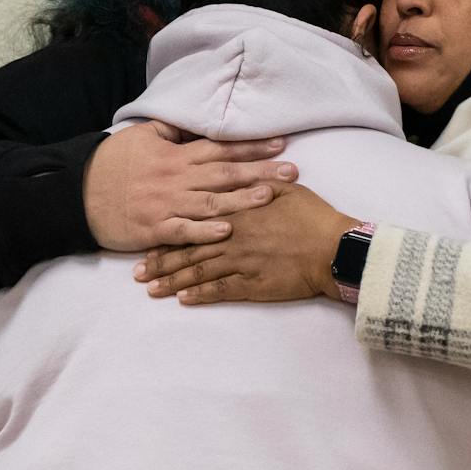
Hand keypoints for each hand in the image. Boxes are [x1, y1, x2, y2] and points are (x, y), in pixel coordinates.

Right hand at [81, 121, 297, 252]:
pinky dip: (205, 230)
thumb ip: (170, 130)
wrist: (78, 193)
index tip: (281, 144)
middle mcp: (176, 178)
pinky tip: (228, 230)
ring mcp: (166, 204)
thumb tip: (194, 122)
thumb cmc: (110, 164)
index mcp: (175, 155)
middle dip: (259, 171)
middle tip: (292, 173)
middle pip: (225, 173)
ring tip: (269, 197)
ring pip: (211, 201)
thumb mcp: (141, 136)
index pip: (220, 147)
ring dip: (241, 199)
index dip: (251, 146)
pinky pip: (184, 230)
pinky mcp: (154, 228)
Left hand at [133, 183, 354, 304]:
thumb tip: (249, 169)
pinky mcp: (252, 285)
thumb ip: (260, 181)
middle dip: (160, 262)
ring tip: (151, 289)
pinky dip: (200, 296)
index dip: (170, 230)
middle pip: (189, 250)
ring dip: (173, 282)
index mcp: (236, 213)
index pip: (195, 221)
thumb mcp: (286, 189)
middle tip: (137, 271)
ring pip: (198, 273)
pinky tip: (183, 300)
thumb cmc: (313, 217)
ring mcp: (240, 264)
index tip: (149, 236)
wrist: (333, 249)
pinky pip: (220, 291)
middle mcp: (232, 238)